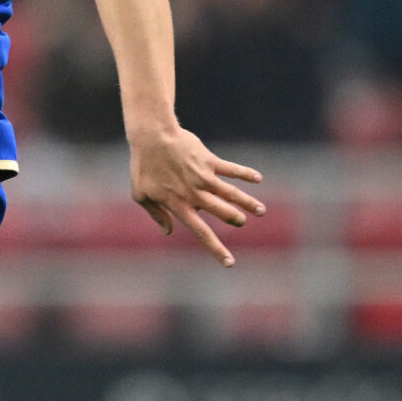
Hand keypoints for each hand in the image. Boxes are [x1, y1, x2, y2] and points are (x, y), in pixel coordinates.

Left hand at [128, 125, 265, 266]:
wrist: (151, 137)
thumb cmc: (143, 166)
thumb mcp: (141, 194)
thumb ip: (156, 214)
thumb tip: (168, 231)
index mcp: (179, 205)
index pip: (201, 232)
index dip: (216, 249)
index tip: (230, 263)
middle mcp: (195, 194)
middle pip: (222, 212)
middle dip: (235, 219)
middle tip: (242, 222)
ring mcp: (204, 177)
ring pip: (231, 194)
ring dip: (248, 202)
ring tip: (261, 211)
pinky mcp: (209, 161)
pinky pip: (232, 169)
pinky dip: (245, 174)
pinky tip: (258, 178)